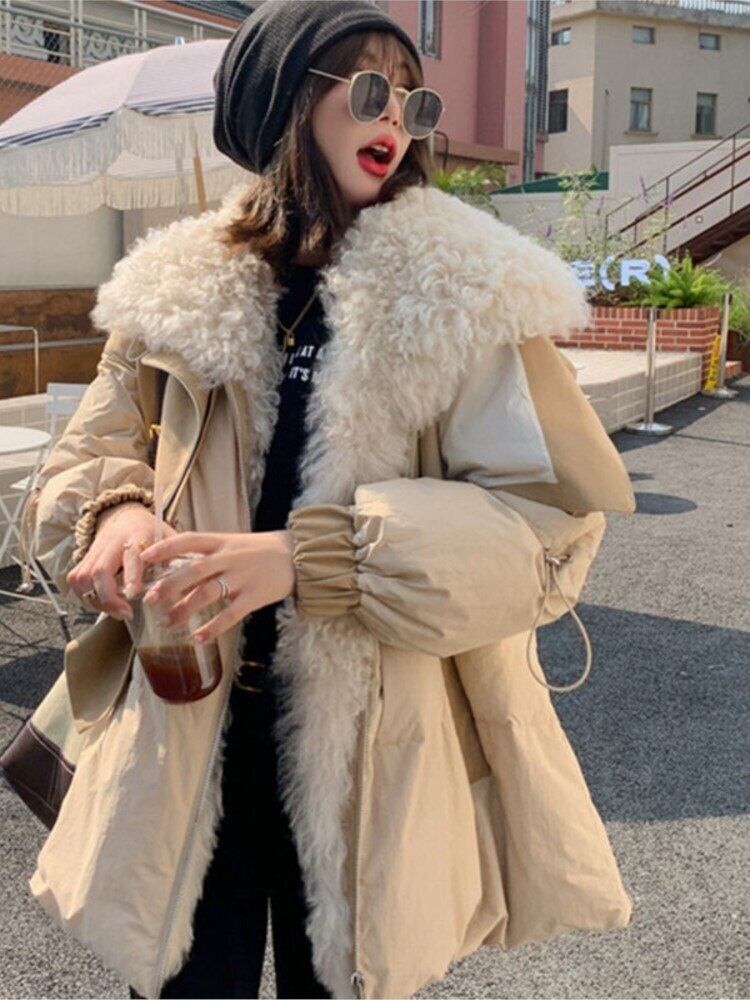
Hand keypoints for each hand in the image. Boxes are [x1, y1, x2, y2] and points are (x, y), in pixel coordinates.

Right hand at [66, 502, 176, 619]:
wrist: (126, 516)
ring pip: (83, 577)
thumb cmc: (153, 534)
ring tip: (115, 611)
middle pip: (99, 570)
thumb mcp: (170, 541)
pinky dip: (84, 596)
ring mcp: (95, 550)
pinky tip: (102, 604)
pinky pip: (75, 579)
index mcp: (138, 536)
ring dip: (96, 600)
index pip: (131, 556)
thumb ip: (179, 562)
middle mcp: (112, 542)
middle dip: (109, 597)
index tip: (134, 593)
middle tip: (125, 613)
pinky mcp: (84, 558)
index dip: (131, 575)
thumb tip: (191, 590)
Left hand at [138, 529, 295, 644]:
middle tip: (150, 599)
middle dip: (169, 585)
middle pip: (193, 570)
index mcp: (222, 542)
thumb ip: (208, 556)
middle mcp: (229, 558)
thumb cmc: (258, 552)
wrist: (296, 556)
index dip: (165, 548)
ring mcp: (242, 577)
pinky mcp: (254, 596)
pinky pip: (230, 614)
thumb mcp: (232, 545)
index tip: (144, 558)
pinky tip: (197, 638)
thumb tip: (175, 571)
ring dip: (184, 609)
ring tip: (167, 623)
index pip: (188, 540)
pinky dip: (212, 627)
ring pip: (207, 593)